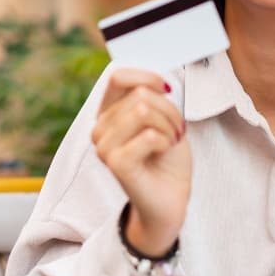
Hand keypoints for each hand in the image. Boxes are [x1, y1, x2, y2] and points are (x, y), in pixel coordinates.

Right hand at [92, 68, 189, 256]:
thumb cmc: (167, 158)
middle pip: (140, 95)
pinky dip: (166, 141)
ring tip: (169, 142)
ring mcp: (104, 147)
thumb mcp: (163, 118)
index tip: (166, 89)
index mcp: (108, 113)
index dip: (147, 77)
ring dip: (169, 126)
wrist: (170, 198)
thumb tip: (155, 80)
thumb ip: (152, 96)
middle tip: (175, 131)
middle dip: (169, 110)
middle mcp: (100, 128)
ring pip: (144, 111)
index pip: (118, 77)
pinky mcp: (116, 163)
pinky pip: (149, 135)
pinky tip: (163, 153)